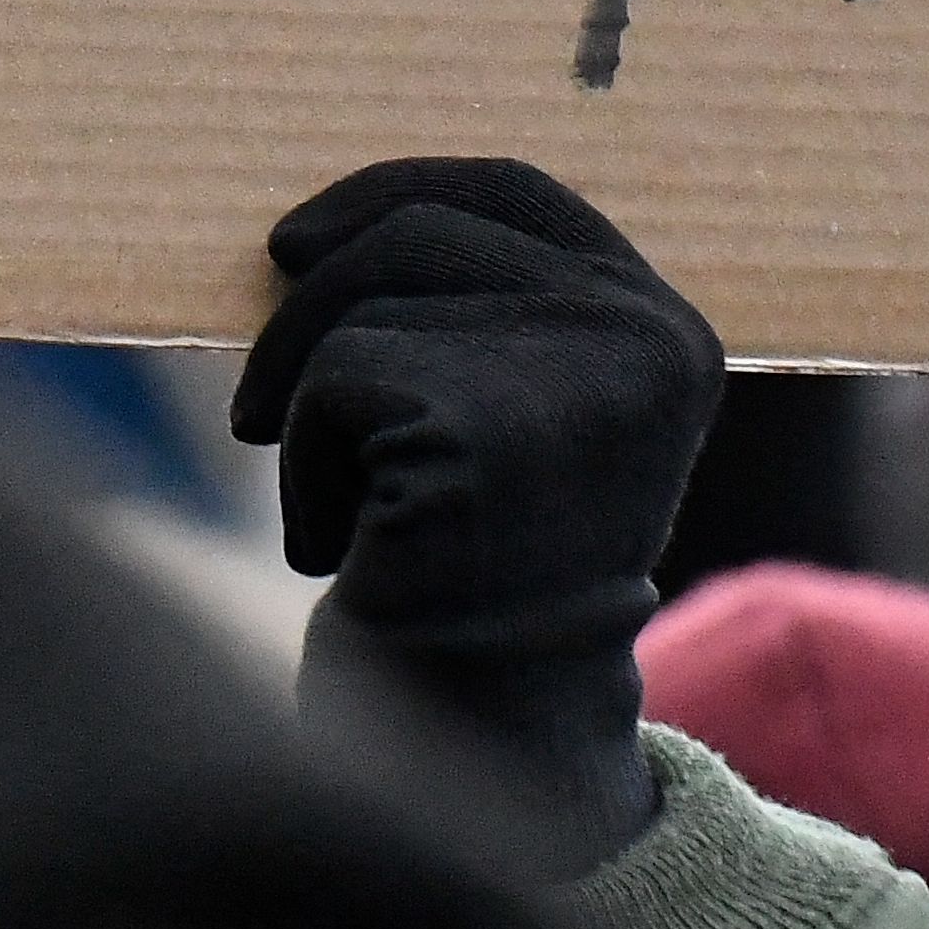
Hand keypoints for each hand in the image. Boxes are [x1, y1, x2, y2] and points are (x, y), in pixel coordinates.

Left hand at [233, 160, 723, 869]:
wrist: (488, 738)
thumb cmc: (474, 584)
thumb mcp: (517, 424)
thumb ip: (482, 316)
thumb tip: (312, 229)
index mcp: (669, 330)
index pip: (515, 190)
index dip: (393, 190)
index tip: (296, 241)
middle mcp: (645, 341)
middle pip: (417, 234)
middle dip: (308, 310)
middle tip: (259, 412)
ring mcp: (571, 381)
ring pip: (357, 309)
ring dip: (304, 406)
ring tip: (343, 506)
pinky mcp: (478, 430)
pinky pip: (326, 384)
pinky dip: (300, 468)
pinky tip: (347, 549)